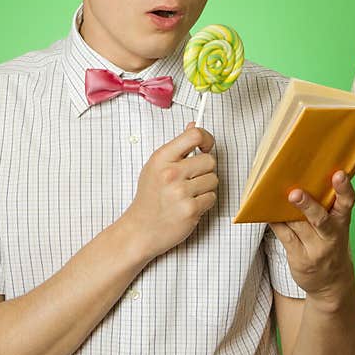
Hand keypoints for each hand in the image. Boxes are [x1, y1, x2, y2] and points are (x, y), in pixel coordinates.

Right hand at [123, 122, 217, 259]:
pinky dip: (204, 202)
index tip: (206, 146)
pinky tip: (189, 205)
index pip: (194, 135)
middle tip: (192, 178)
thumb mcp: (156, 166)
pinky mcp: (190, 210)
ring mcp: (181, 193)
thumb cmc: (149, 197)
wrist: (140, 229)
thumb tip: (193, 125)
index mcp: (161, 158)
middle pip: (210, 160)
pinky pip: (212, 198)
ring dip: (205, 187)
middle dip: (205, 169)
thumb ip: (177, 147)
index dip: (206, 138)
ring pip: (213, 180)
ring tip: (188, 193)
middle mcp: (171, 174)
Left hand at [268, 171, 354, 306]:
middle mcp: (331, 237)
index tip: (340, 174)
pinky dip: (275, 222)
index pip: (347, 203)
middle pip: (320, 219)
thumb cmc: (331, 246)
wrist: (332, 284)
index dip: (344, 189)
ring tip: (272, 195)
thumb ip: (325, 209)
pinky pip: (285, 236)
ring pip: (298, 226)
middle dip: (308, 206)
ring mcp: (315, 250)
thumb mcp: (336, 229)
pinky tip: (267, 211)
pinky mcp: (299, 257)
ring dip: (285, 212)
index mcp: (342, 223)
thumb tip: (301, 180)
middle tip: (295, 193)